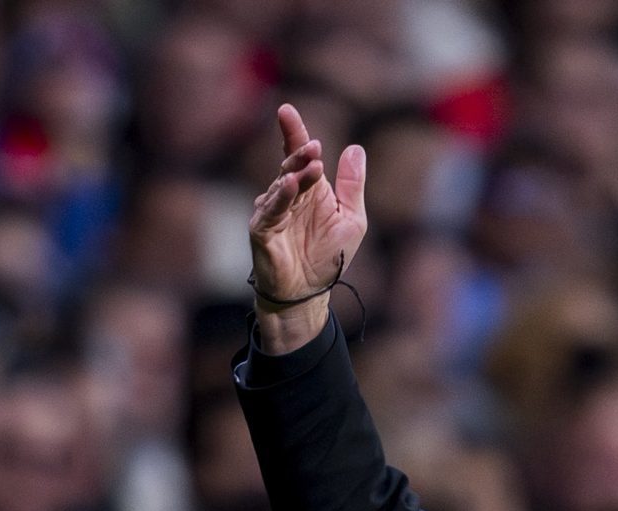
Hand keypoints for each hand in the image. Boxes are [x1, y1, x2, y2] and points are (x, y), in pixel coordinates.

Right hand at [248, 103, 367, 352]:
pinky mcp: (262, 230)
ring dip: (297, 173)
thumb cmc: (328, 257)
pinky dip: (281, 197)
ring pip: (282, 185)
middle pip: (290, 166)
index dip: (294, 133)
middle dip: (300, 152)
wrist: (308, 293)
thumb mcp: (351, 219)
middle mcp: (287, 197)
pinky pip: (270, 210)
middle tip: (313, 144)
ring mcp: (272, 212)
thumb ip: (352, 186)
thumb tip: (355, 149)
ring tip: (312, 163)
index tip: (287, 110)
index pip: (299, 156)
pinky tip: (289, 184)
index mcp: (309, 190)